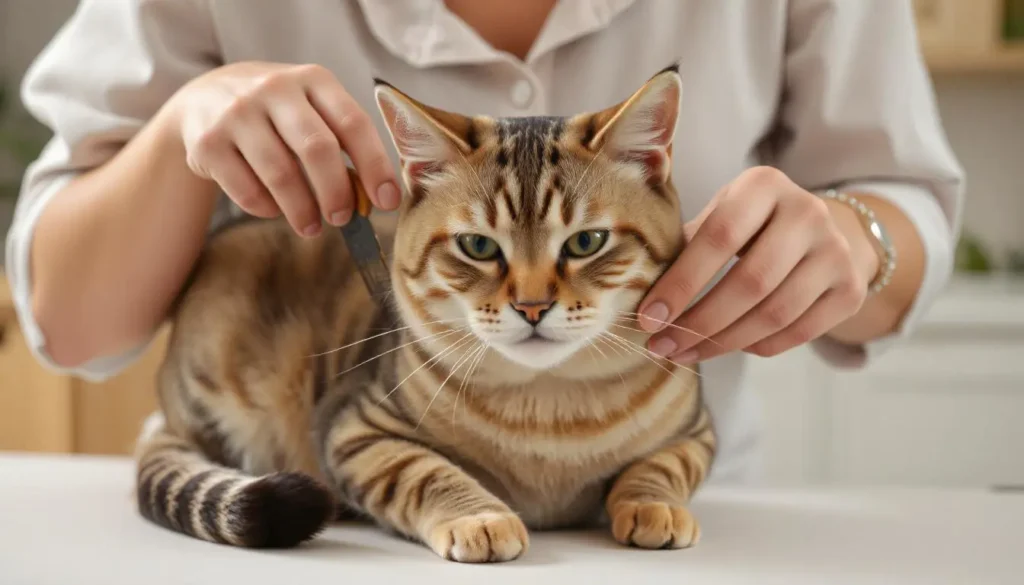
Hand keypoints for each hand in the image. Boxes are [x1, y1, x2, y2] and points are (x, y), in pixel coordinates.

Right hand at [168, 61, 399, 235]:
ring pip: (281, 174)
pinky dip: (266, 209)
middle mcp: (274, 89)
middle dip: (336, 192)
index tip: (388, 201)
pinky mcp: (208, 142)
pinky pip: (247, 190)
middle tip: (342, 218)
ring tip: (311, 227)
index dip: (375, 166)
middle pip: (317, 149)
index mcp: (313, 79)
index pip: (353, 123)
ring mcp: (237, 113)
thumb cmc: (277, 113)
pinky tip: (274, 209)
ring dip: (302, 210)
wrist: (203, 98)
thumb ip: (341, 142)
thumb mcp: (311, 108)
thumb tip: (374, 197)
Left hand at [637, 166, 878, 362]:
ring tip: (684, 353)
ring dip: (722, 343)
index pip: (719, 237)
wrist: (824, 230)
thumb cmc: (750, 224)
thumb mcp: (720, 214)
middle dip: (699, 322)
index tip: (648, 317)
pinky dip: (756, 347)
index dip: (681, 282)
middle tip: (662, 345)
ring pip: (774, 314)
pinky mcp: (850, 289)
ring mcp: (836, 252)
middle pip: (750, 283)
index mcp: (764, 185)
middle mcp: (808, 213)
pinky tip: (726, 347)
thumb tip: (639, 299)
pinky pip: (797, 332)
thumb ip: (685, 245)